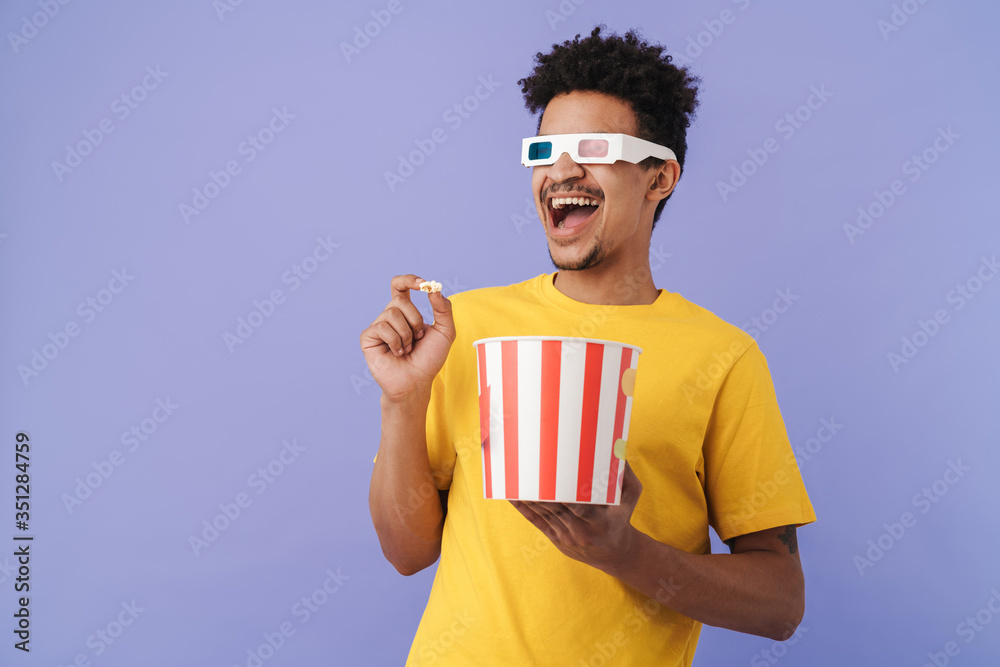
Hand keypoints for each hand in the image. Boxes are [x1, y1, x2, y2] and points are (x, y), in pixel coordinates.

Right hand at [360, 274, 455, 401]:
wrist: (417, 382)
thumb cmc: (430, 359)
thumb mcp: (445, 332)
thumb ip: (443, 309)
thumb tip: (434, 288)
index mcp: (405, 312)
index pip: (401, 286)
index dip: (410, 280)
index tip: (424, 285)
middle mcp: (389, 316)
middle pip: (400, 299)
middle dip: (415, 319)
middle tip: (419, 338)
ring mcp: (378, 326)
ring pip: (391, 313)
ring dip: (406, 334)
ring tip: (407, 349)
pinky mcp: (368, 338)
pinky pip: (382, 328)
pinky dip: (395, 342)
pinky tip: (397, 353)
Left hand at [510, 462, 643, 573]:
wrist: (615, 554)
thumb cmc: (621, 518)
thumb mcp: (631, 497)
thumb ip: (625, 475)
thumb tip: (617, 449)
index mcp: (600, 521)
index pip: (577, 506)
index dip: (562, 493)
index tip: (550, 476)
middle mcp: (581, 531)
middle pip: (556, 508)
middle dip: (540, 490)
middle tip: (527, 469)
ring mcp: (567, 537)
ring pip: (544, 513)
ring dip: (528, 496)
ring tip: (516, 478)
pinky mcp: (556, 539)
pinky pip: (537, 522)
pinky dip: (524, 509)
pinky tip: (513, 496)